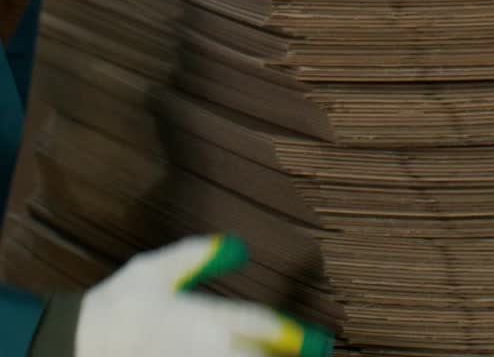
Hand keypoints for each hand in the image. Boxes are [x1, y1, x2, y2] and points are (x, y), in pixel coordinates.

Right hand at [75, 236, 327, 356]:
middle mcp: (207, 353)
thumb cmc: (119, 305)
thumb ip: (198, 255)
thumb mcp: (157, 270)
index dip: (291, 335)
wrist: (77, 346)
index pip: (261, 326)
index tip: (317, 339)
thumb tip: (237, 246)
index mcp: (205, 320)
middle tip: (313, 356)